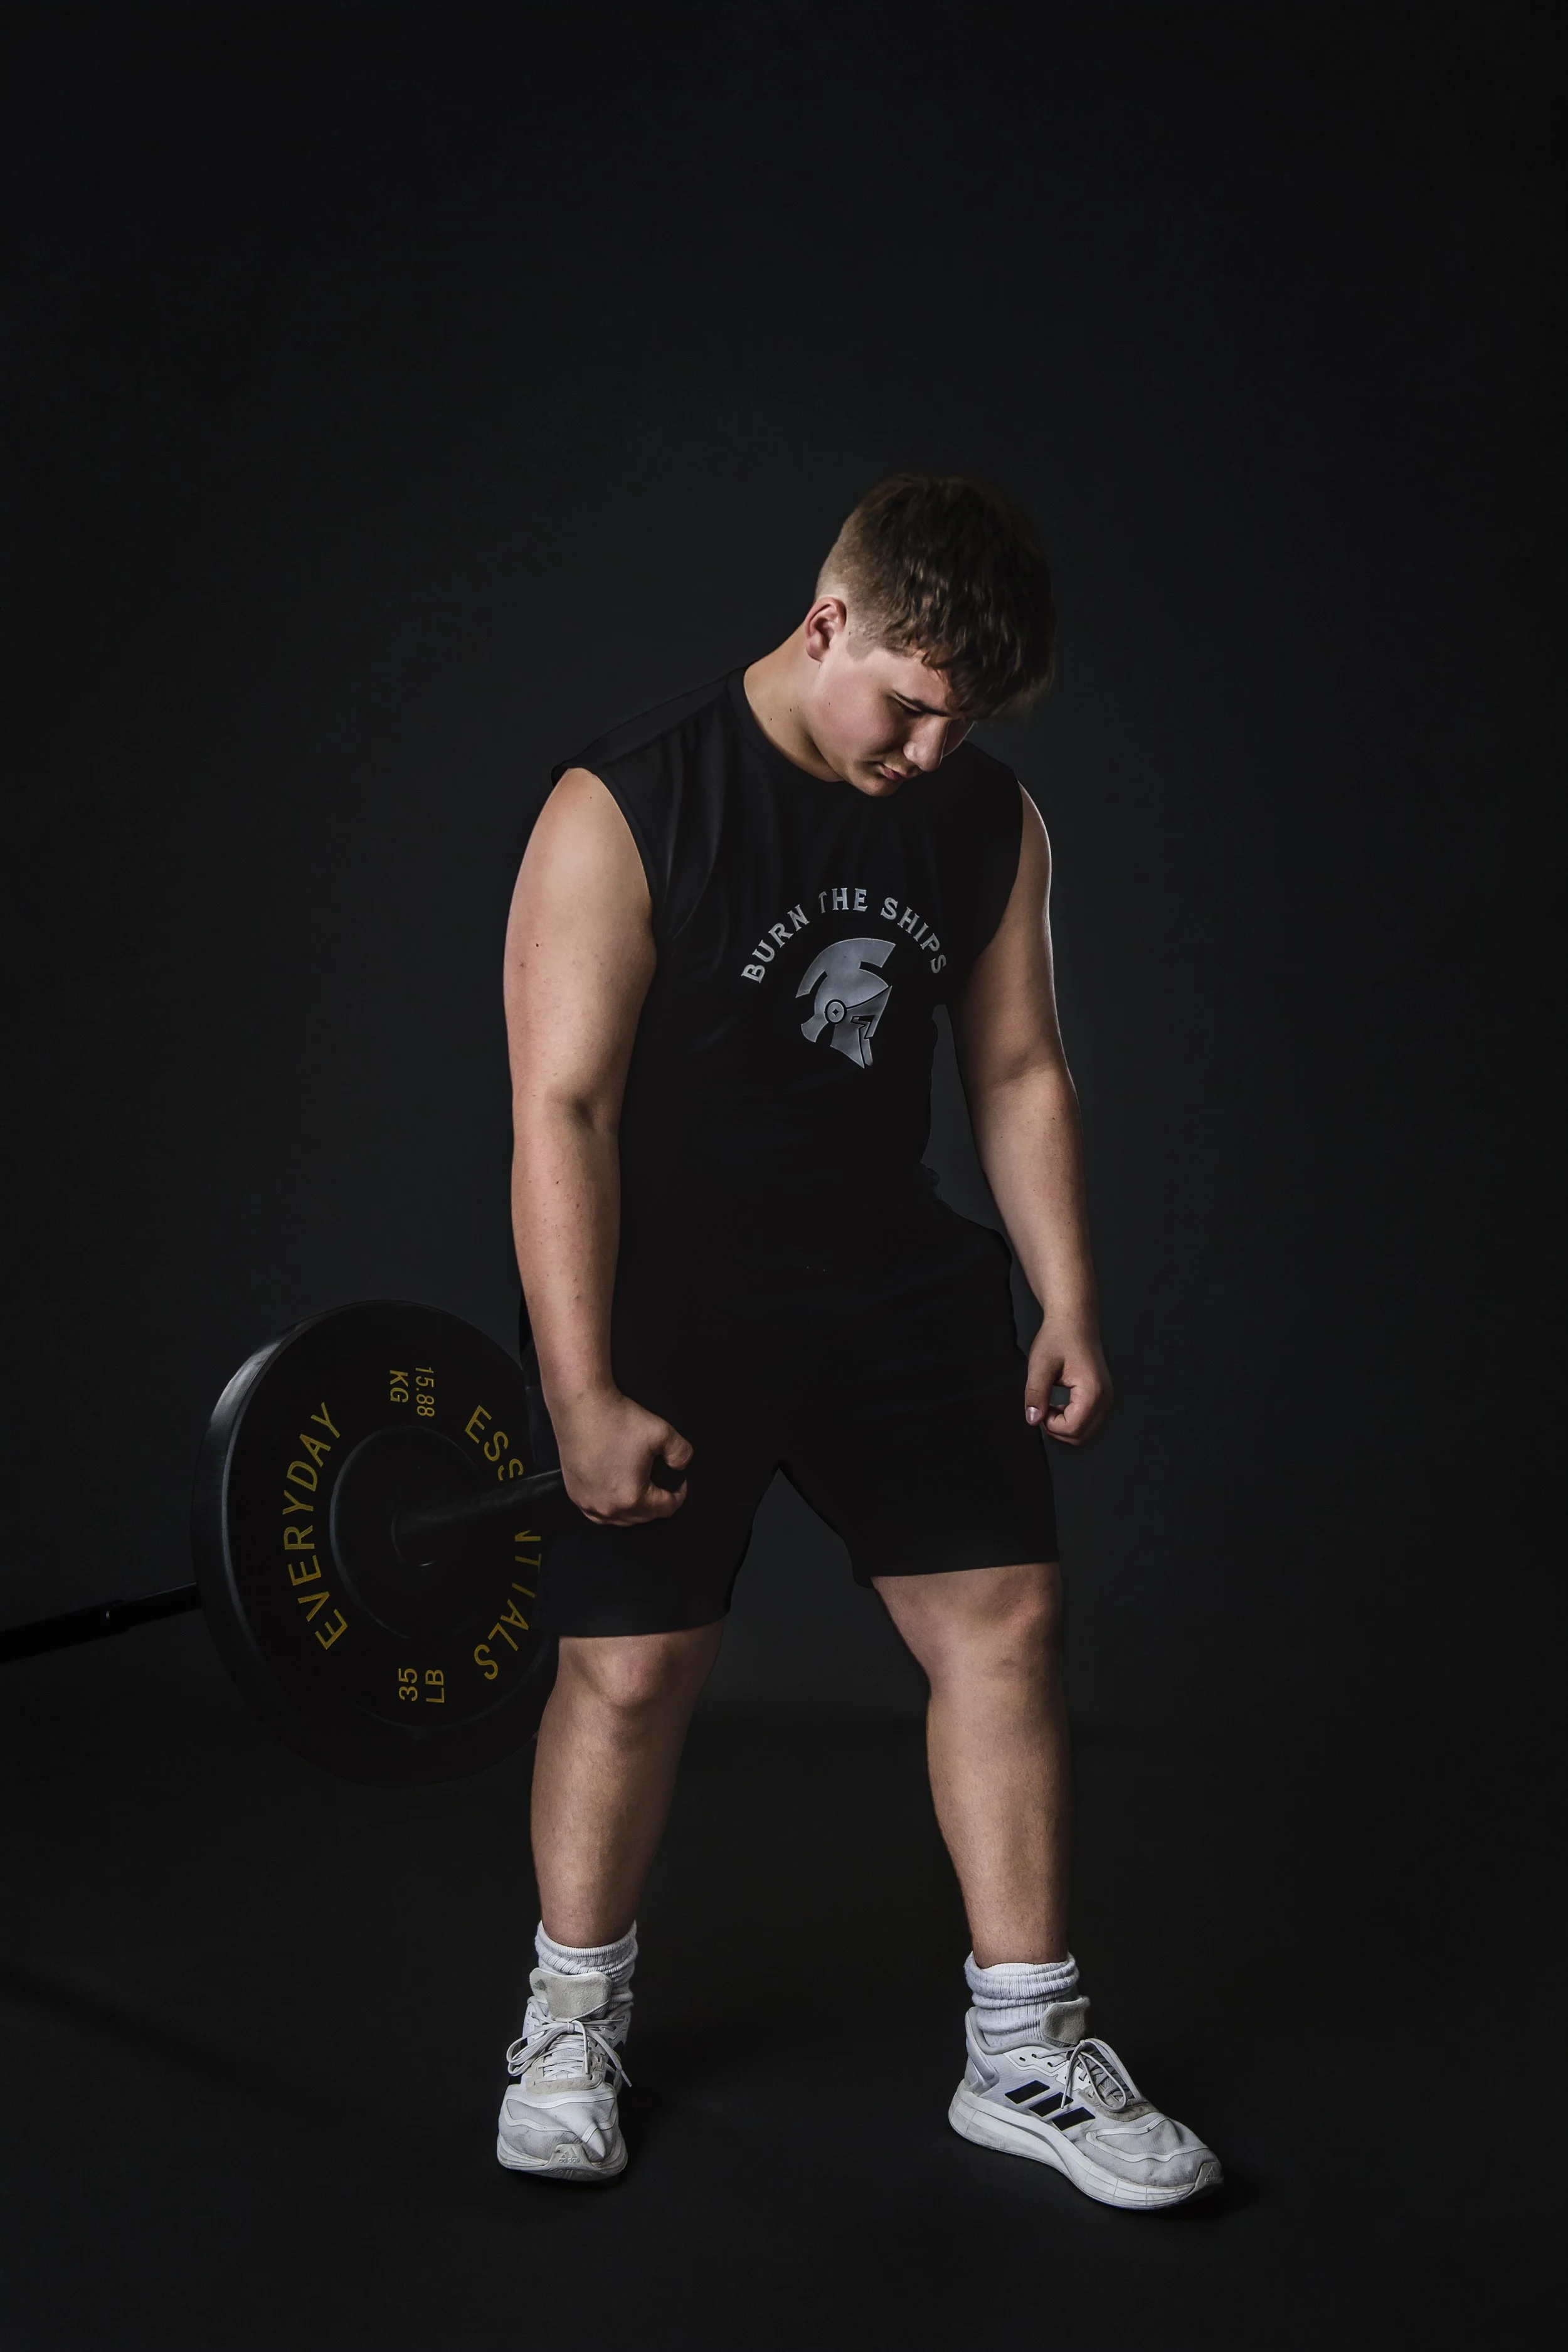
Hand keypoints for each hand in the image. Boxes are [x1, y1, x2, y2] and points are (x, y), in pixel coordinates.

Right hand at [551, 1388, 692, 1524]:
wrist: (581, 1406)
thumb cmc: (614, 1419)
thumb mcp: (662, 1432)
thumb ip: (682, 1453)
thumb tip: (682, 1466)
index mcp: (631, 1497)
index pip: (666, 1509)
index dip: (679, 1495)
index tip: (680, 1483)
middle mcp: (607, 1507)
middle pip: (643, 1517)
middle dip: (656, 1502)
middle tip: (661, 1483)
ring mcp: (587, 1502)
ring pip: (620, 1519)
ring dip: (634, 1508)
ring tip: (641, 1488)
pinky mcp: (575, 1494)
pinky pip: (598, 1513)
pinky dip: (611, 1507)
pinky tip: (616, 1493)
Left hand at [1024, 1321, 1113, 1446]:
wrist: (1075, 1321)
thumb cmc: (1059, 1337)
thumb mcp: (1040, 1364)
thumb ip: (1035, 1394)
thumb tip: (1033, 1420)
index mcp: (1093, 1390)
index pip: (1072, 1429)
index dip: (1050, 1424)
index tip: (1040, 1406)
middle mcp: (1105, 1398)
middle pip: (1081, 1437)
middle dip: (1057, 1429)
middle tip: (1043, 1408)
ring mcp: (1107, 1399)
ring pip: (1086, 1434)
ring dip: (1065, 1427)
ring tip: (1052, 1405)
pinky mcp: (1103, 1398)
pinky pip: (1089, 1423)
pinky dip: (1072, 1421)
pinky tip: (1061, 1405)